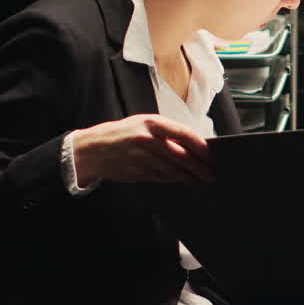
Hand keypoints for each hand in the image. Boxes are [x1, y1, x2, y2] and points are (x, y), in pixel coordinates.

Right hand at [72, 114, 214, 184]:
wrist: (91, 149)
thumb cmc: (122, 134)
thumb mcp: (143, 125)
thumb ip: (166, 134)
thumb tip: (193, 146)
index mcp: (152, 123)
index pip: (185, 134)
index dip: (201, 147)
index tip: (212, 155)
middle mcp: (147, 139)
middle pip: (181, 156)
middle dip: (199, 167)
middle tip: (211, 174)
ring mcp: (141, 157)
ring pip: (172, 170)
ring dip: (189, 177)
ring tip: (200, 180)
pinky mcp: (136, 172)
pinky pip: (161, 177)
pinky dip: (173, 180)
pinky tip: (182, 181)